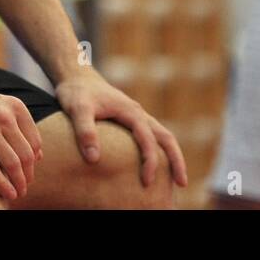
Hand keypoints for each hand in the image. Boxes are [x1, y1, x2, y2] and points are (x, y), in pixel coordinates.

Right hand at [0, 83, 42, 200]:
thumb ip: (19, 128)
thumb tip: (39, 155)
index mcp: (15, 107)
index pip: (34, 142)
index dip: (34, 162)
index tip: (28, 173)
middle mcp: (4, 116)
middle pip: (26, 155)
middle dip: (28, 175)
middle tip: (24, 187)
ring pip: (13, 164)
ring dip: (19, 183)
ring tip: (18, 193)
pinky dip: (3, 185)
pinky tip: (7, 194)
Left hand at [55, 66, 188, 187]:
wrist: (77, 75)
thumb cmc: (77, 92)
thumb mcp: (77, 109)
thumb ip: (85, 132)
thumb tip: (94, 159)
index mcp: (130, 111)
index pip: (147, 139)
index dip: (150, 161)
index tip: (146, 182)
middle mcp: (138, 113)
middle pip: (166, 137)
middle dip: (176, 160)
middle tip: (182, 184)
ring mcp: (137, 116)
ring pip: (163, 136)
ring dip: (172, 156)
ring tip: (176, 180)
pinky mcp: (131, 120)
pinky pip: (152, 136)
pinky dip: (160, 151)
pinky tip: (156, 165)